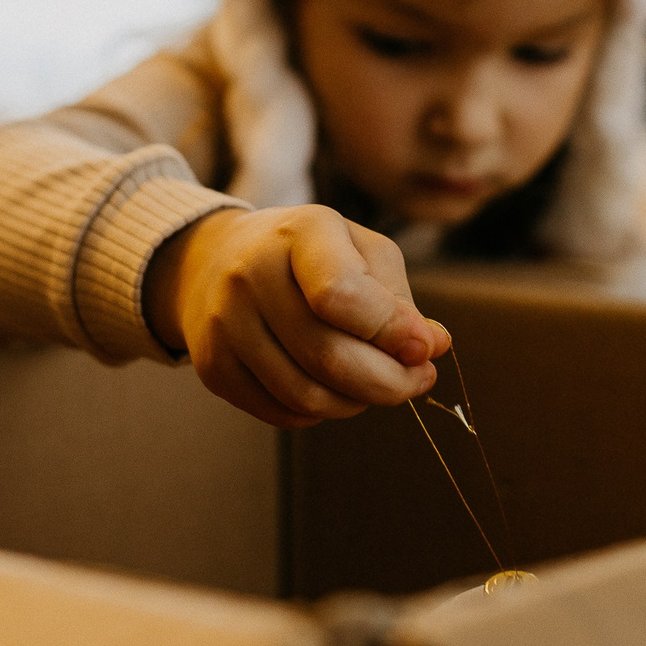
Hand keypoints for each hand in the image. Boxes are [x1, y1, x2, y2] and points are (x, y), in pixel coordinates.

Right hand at [144, 205, 452, 427]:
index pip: (342, 294)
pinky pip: (281, 412)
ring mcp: (223, 322)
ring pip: (306, 395)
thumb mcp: (362, 251)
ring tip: (374, 383)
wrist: (218, 261)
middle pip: (328, 356)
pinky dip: (320, 412)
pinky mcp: (212, 365)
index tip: (425, 349)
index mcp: (298, 232)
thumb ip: (398, 299)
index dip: (390, 331)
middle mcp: (250, 273)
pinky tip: (333, 388)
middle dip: (388, 382)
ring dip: (356, 402)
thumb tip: (433, 346)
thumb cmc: (310, 256)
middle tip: (416, 381)